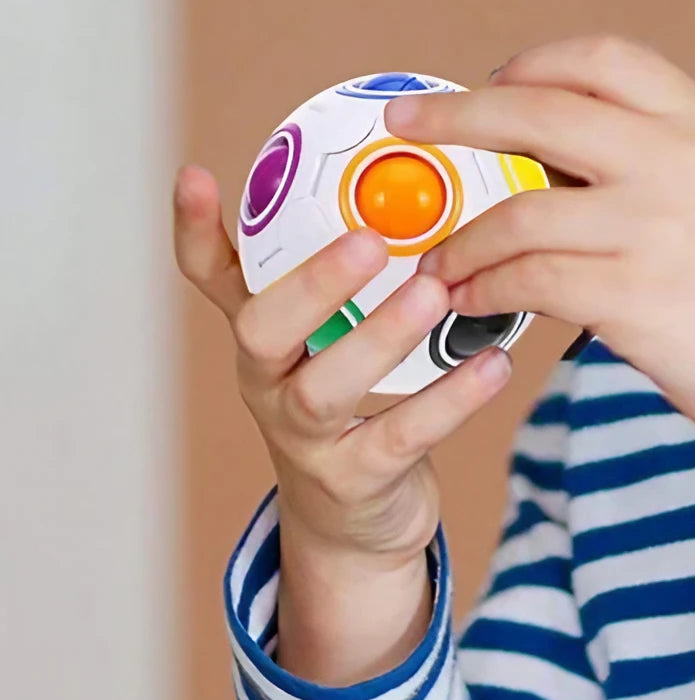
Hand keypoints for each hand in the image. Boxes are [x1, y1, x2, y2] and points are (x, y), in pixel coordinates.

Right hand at [173, 165, 514, 681]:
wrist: (359, 524)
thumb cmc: (354, 404)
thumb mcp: (335, 338)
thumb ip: (356, 276)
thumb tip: (416, 186)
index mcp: (264, 333)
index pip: (211, 277)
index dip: (196, 230)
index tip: (196, 175)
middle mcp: (269, 381)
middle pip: (262, 330)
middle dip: (312, 283)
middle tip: (370, 241)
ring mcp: (303, 437)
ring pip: (324, 388)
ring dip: (380, 336)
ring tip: (434, 294)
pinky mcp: (354, 481)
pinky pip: (398, 438)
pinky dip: (449, 400)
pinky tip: (492, 363)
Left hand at [386, 34, 694, 491]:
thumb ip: (656, 158)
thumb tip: (545, 156)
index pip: (604, 57)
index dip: (533, 64)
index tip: (489, 84)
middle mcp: (681, 158)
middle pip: (540, 110)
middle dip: (458, 116)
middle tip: (406, 127)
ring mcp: (657, 226)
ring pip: (518, 211)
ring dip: (464, 240)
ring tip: (441, 265)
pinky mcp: (636, 297)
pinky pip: (527, 281)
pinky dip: (484, 290)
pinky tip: (471, 303)